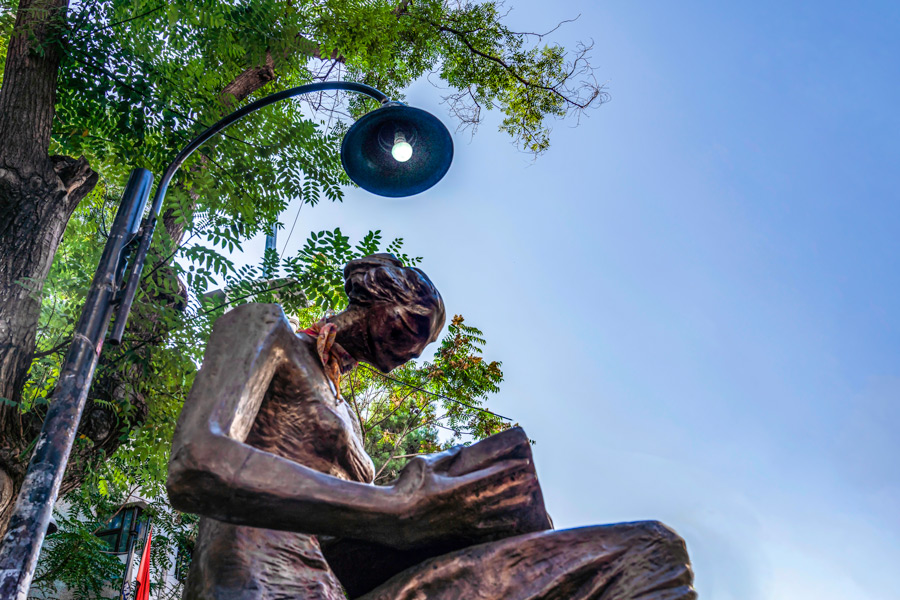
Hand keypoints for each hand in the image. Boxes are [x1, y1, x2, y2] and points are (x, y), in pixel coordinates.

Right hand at [390, 427, 551, 549]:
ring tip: (527, 500)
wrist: (391, 520)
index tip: (520, 463)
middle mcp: (463, 506)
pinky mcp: (455, 534)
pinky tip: (509, 526)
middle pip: (496, 495)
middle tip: (533, 480)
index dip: (506, 469)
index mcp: (457, 487)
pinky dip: (498, 527)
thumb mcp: (423, 464)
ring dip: (511, 506)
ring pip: (493, 514)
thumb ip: (445, 456)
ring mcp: (460, 522)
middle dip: (515, 486)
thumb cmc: (405, 487)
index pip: (489, 476)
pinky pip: (482, 531)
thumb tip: (462, 447)